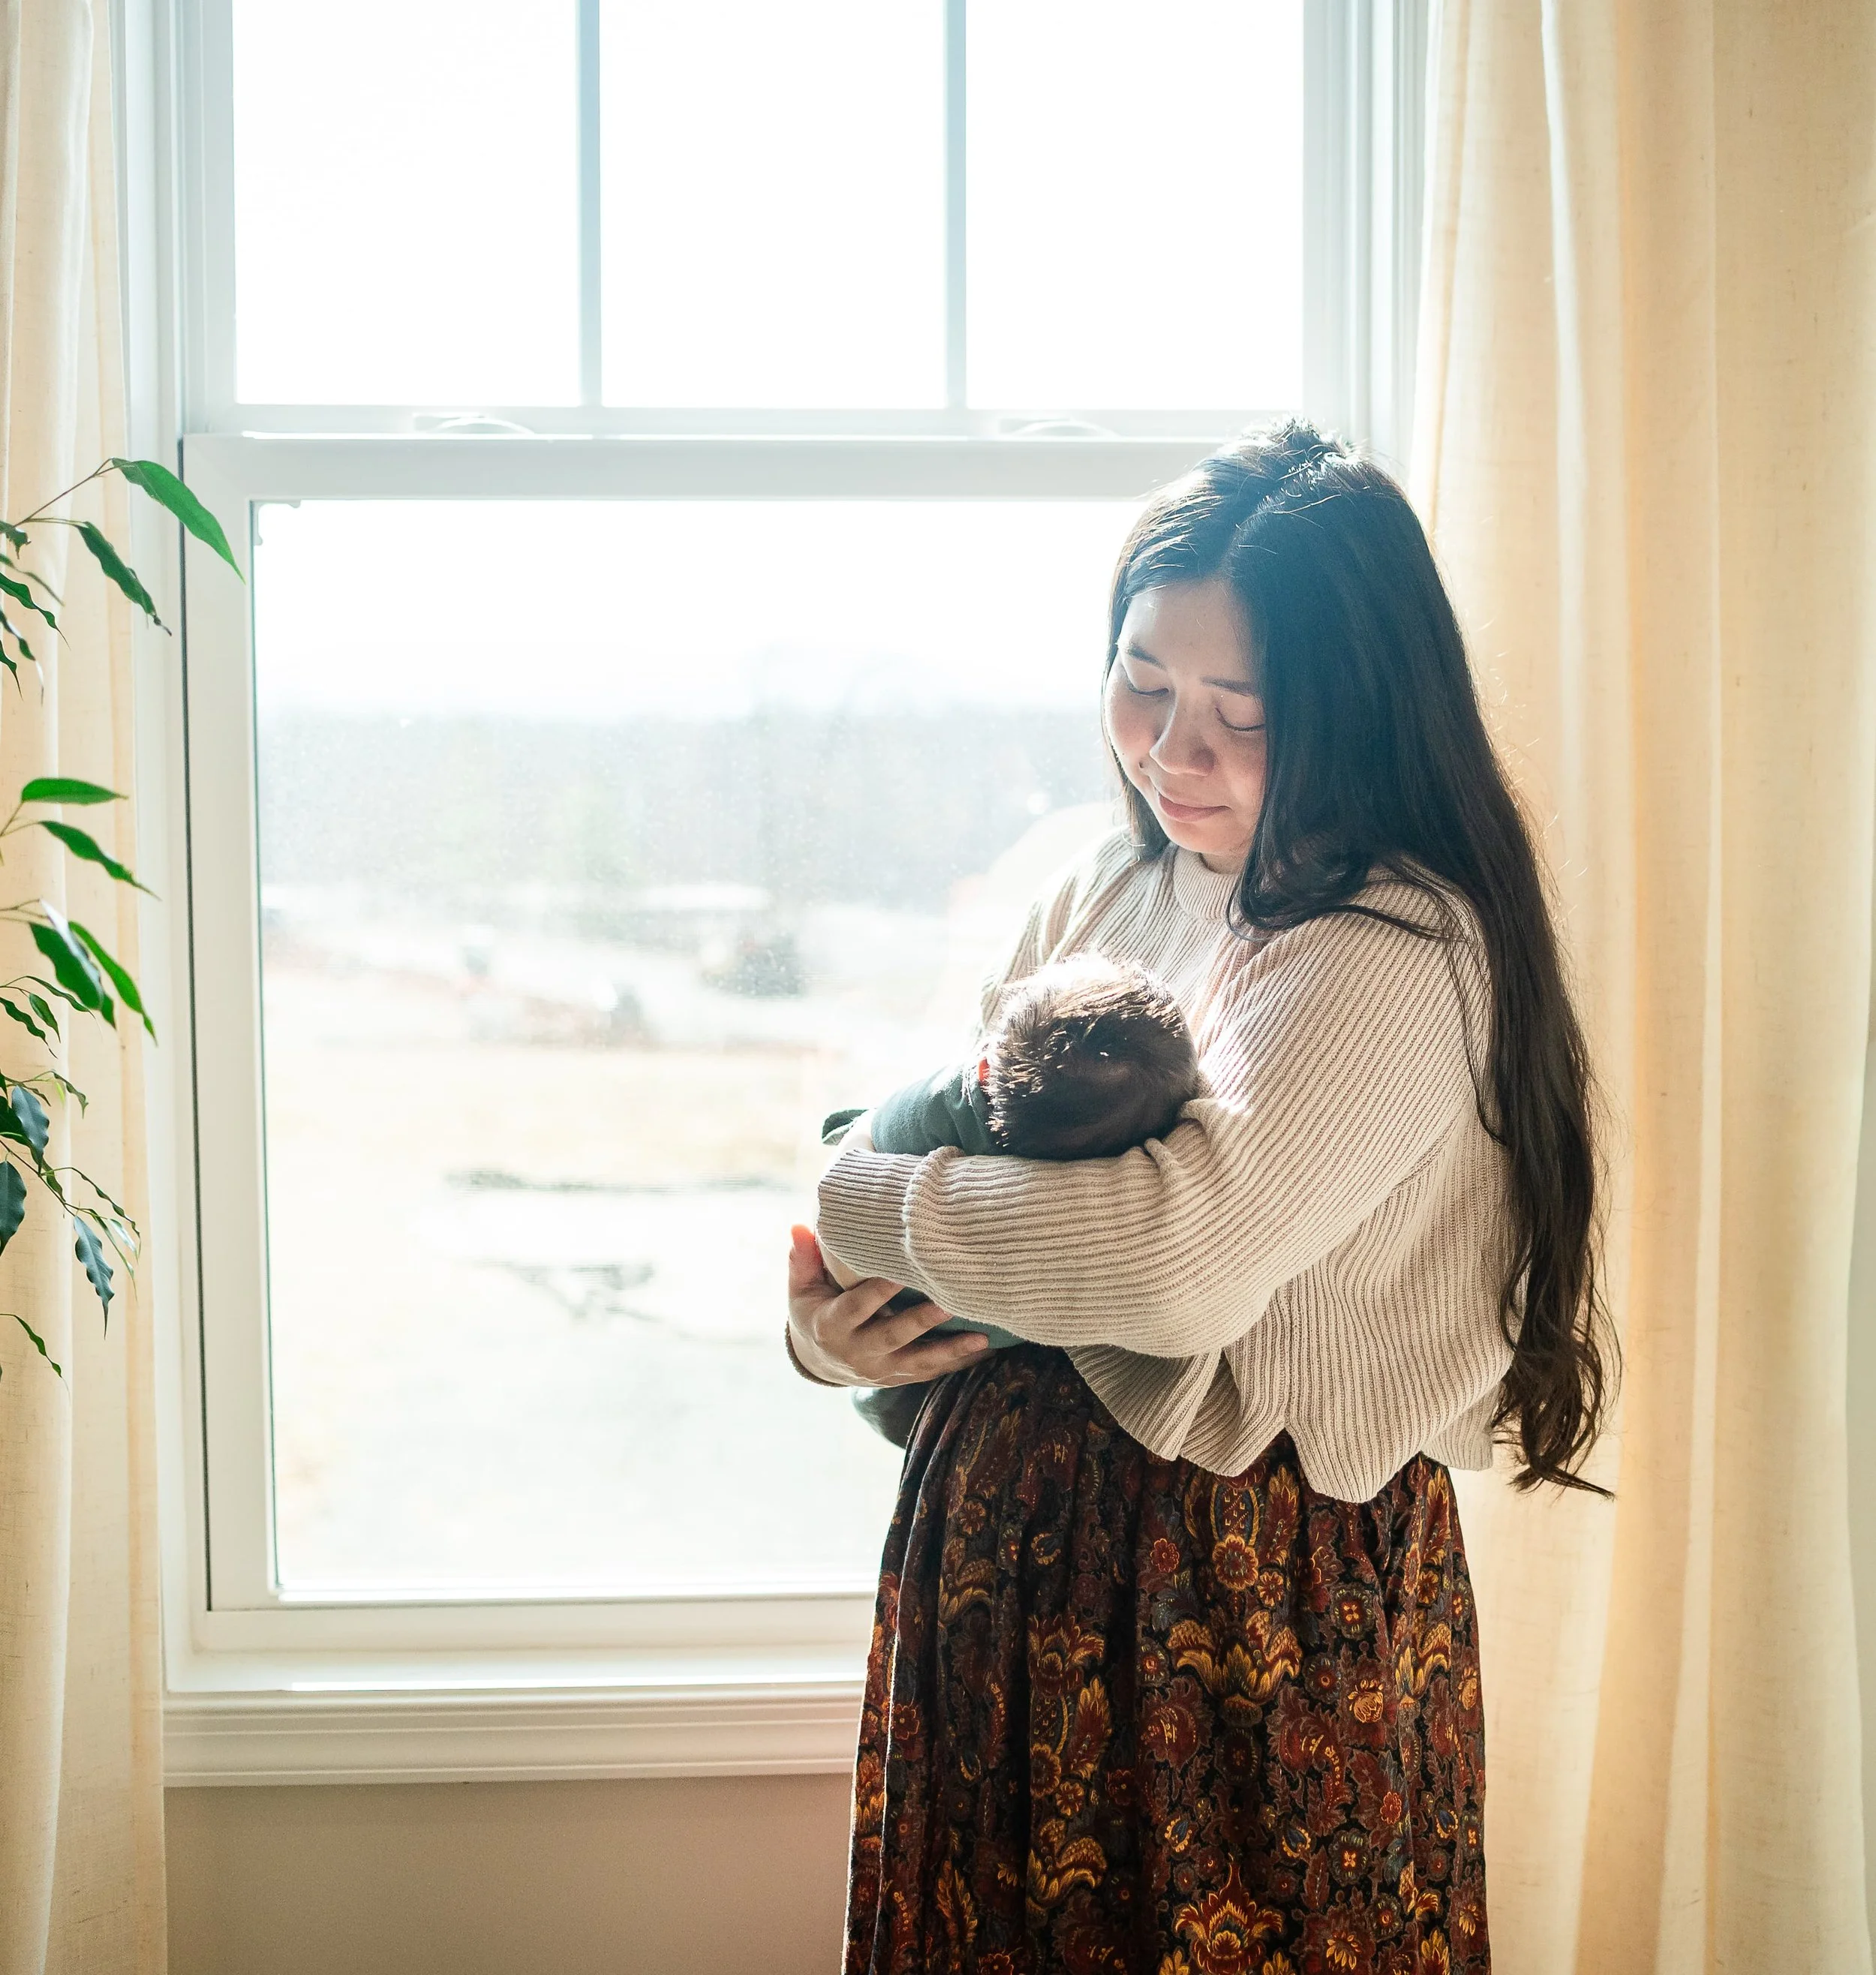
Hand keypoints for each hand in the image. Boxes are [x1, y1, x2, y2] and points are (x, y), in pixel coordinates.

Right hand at [787, 1225, 992, 1386]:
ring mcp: (879, 1370)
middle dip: (921, 1322)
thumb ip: (803, 1259)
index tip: (902, 1271)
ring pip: (917, 1363)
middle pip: (892, 1337)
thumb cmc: (814, 1310)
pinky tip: (983, 1351)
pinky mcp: (898, 1378)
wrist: (820, 1359)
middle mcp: (856, 1352)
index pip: (856, 1307)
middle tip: (949, 1301)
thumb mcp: (801, 1289)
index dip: (877, 1292)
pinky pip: (929, 1373)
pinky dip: (957, 1363)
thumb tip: (798, 1226)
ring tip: (980, 1337)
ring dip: (949, 1351)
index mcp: (831, 1326)